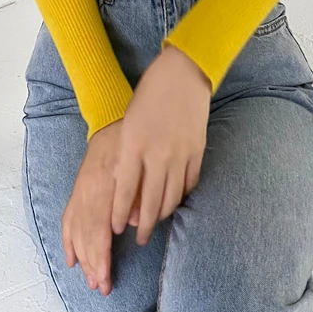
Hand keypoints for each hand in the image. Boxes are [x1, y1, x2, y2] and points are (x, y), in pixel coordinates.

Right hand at [62, 119, 124, 295]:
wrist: (111, 120)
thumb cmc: (130, 142)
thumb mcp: (138, 163)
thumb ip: (136, 192)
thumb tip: (134, 223)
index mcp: (103, 185)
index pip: (98, 229)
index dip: (101, 255)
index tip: (107, 276)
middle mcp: (88, 190)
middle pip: (86, 235)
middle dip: (93, 264)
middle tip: (102, 286)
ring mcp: (79, 190)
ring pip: (76, 231)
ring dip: (82, 258)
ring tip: (91, 279)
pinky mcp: (77, 190)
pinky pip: (68, 219)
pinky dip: (68, 241)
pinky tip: (71, 259)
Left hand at [111, 45, 210, 244]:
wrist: (184, 72)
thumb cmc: (150, 92)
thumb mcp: (129, 123)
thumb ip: (126, 154)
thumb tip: (125, 185)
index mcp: (134, 145)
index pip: (124, 191)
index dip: (118, 213)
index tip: (114, 228)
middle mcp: (157, 154)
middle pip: (149, 202)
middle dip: (142, 226)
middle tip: (139, 238)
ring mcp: (180, 154)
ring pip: (171, 197)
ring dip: (162, 215)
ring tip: (156, 222)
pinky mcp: (197, 151)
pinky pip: (189, 183)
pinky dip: (182, 196)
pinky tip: (176, 200)